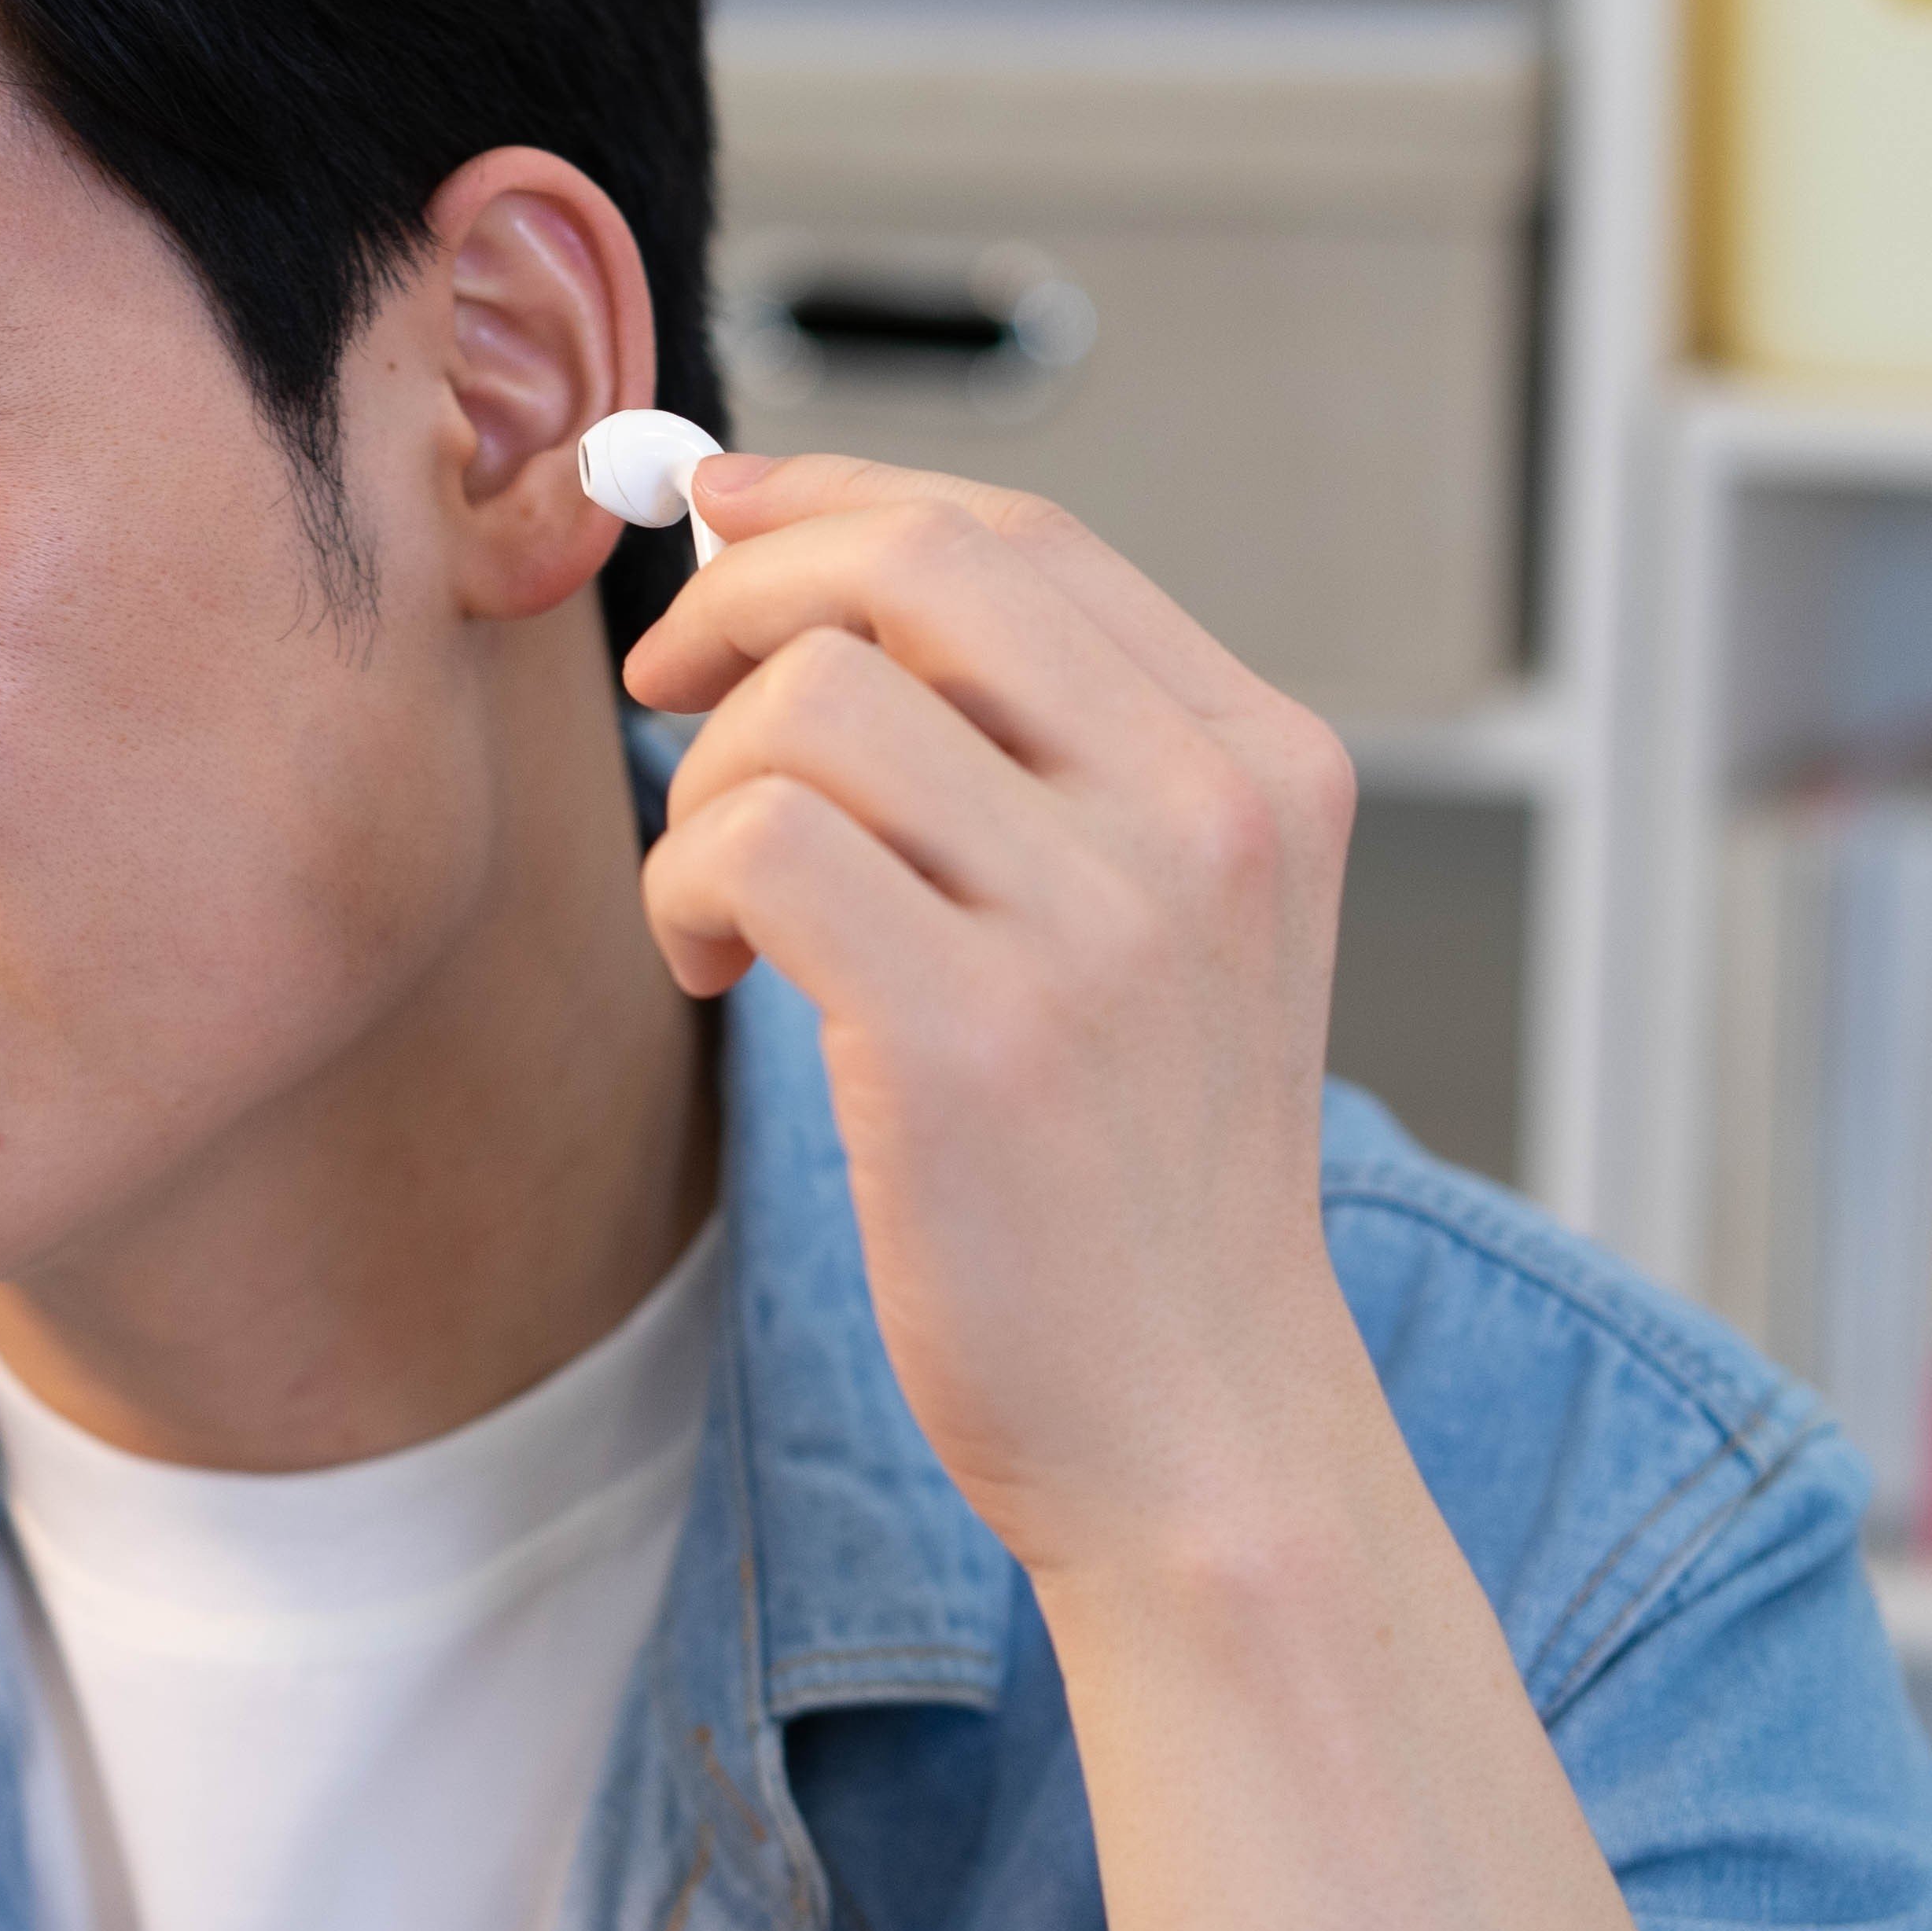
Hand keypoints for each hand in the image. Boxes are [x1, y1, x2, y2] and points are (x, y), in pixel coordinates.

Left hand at [624, 452, 1371, 1582]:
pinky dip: (685, 885)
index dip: (835, 500)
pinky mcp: (975, 1036)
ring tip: (726, 904)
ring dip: (705, 784)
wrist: (1198, 1430)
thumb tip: (800, 545)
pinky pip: (755, 841)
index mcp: (1263, 764)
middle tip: (669, 688)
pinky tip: (715, 967)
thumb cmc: (1131, 1184)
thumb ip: (1032, 747)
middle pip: (918, 566)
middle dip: (745, 596)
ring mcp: (1102, 923)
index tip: (721, 527)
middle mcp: (1206, 815)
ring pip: (811, 701)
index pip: (1020, 532)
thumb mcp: (1154, 926)